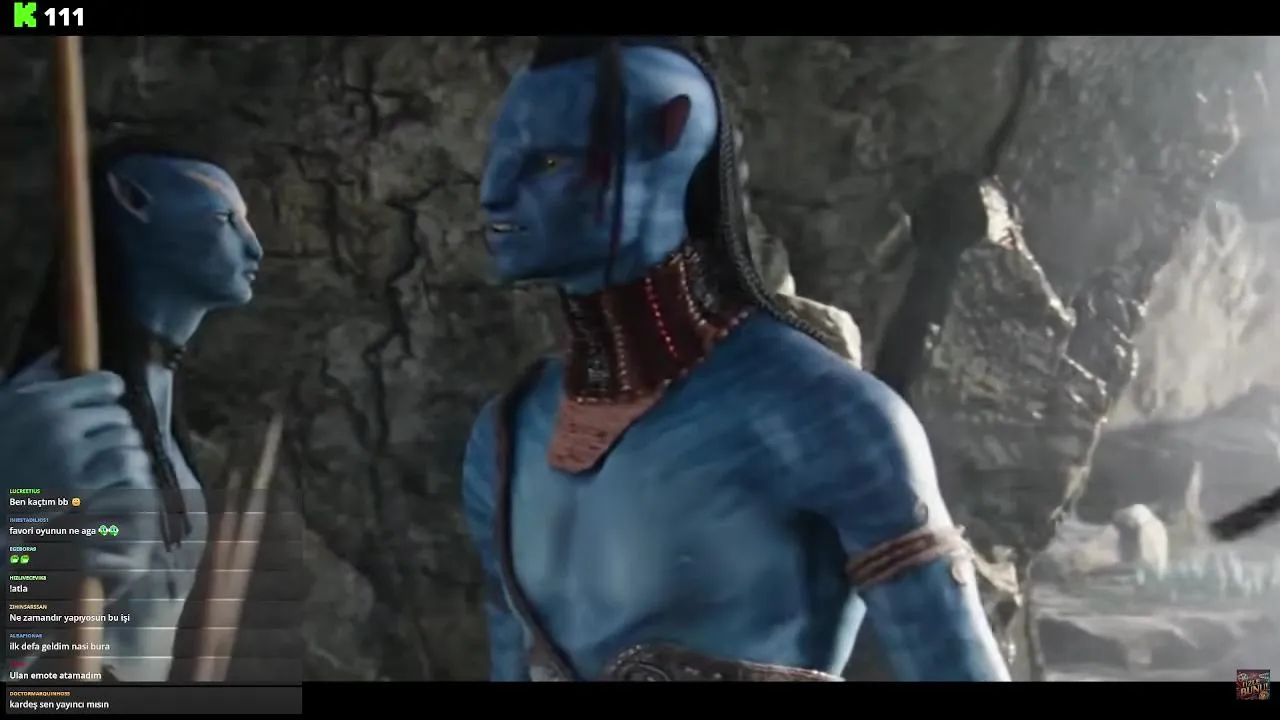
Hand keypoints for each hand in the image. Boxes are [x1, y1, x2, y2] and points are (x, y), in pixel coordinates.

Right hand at [0, 353, 151, 502]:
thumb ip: (35, 378)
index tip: (104, 404)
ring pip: (128, 440)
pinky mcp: (79, 488)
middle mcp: (57, 425)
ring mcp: (69, 457)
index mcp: (42, 401)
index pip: (106, 383)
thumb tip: (59, 354)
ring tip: (113, 459)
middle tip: (103, 440)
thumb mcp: (6, 407)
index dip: (109, 393)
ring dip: (126, 450)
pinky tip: (119, 478)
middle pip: (119, 415)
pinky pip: (126, 466)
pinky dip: (130, 471)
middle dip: (114, 427)